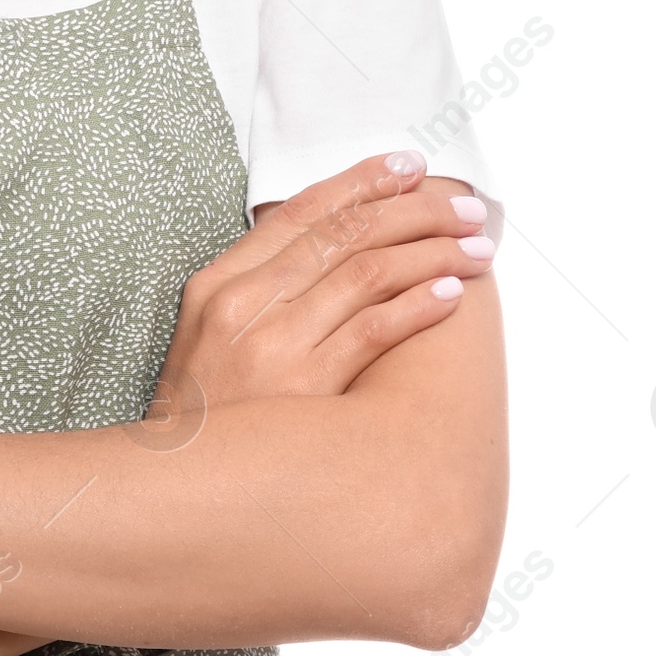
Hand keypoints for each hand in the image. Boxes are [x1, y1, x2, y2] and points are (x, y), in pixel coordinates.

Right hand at [153, 152, 495, 412]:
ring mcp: (273, 345)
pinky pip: (374, 330)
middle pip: (343, 233)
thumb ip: (258, 289)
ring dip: (432, 254)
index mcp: (218, 283)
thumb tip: (329, 244)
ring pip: (367, 272)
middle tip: (464, 211)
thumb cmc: (211, 416)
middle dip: (415, 212)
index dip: (362, 182)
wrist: (180, 489)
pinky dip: (417, 305)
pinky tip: (450, 294)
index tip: (409, 167)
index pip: (301, 211)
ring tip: (475, 251)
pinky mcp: (305, 389)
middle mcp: (243, 303)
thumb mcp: (209, 337)